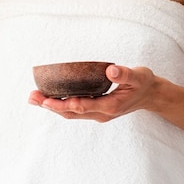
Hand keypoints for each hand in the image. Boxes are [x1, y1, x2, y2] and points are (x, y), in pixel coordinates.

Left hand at [28, 65, 155, 122]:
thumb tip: (111, 70)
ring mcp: (98, 113)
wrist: (151, 95)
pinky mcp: (96, 109)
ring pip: (71, 113)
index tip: (49, 101)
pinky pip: (75, 109)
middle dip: (51, 106)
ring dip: (52, 106)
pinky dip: (60, 104)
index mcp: (110, 106)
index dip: (66, 104)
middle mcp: (101, 113)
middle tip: (32, 97)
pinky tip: (49, 97)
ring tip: (33, 98)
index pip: (84, 106)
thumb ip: (125, 74)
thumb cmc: (144, 83)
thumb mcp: (139, 76)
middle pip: (72, 112)